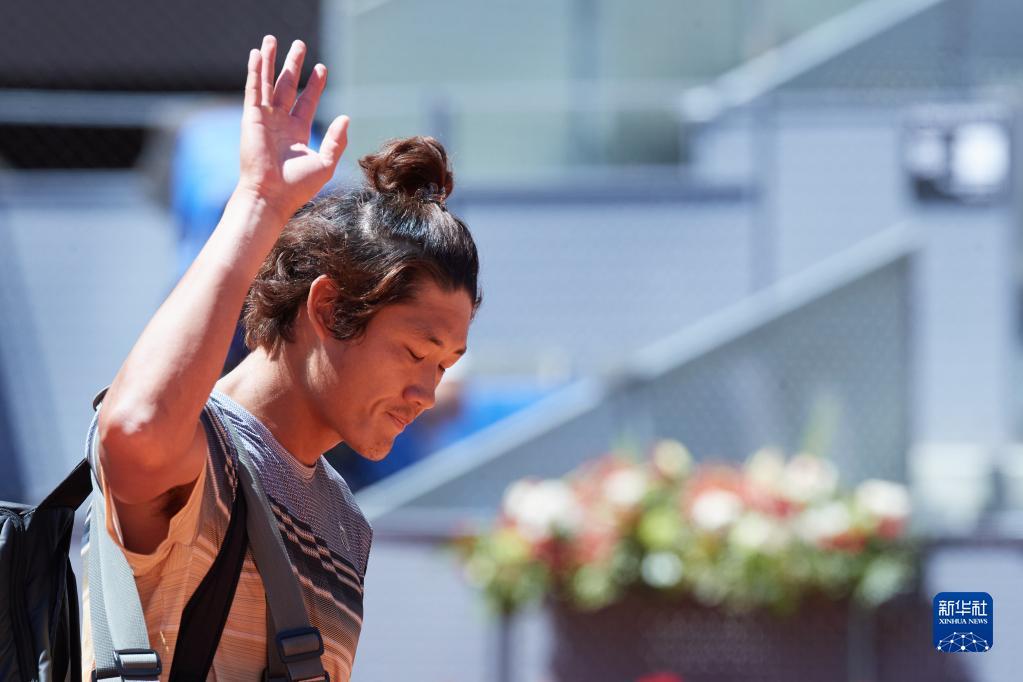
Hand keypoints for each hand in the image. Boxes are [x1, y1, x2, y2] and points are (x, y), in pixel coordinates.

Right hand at [237, 35, 348, 220]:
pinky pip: (253, 89)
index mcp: (297, 133)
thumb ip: (336, 141)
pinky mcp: (252, 118)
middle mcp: (280, 123)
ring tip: (272, 40)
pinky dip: (255, 71)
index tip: (321, 68)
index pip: (306, 102)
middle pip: (288, 87)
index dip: (314, 84)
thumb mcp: (325, 163)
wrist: (272, 196)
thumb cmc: (297, 186)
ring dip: (270, 61)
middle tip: (299, 45)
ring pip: (268, 83)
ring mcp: (265, 119)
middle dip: (293, 65)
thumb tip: (345, 118)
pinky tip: (257, 54)